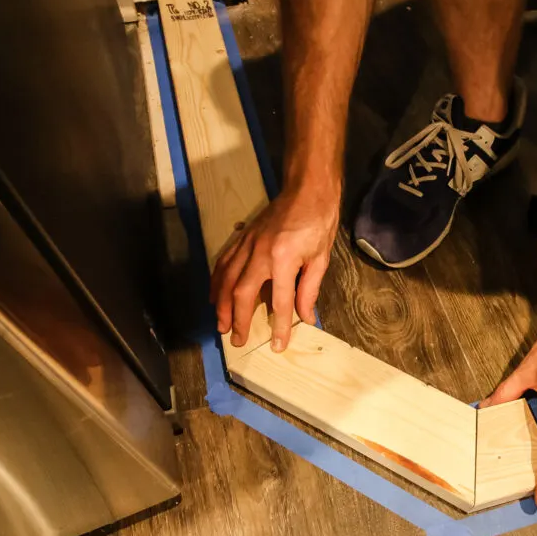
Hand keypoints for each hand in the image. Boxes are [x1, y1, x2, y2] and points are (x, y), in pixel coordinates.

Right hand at [210, 187, 339, 350]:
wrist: (307, 190)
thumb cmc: (318, 223)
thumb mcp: (320, 259)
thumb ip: (309, 290)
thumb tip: (306, 318)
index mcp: (284, 259)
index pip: (280, 301)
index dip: (279, 326)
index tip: (277, 345)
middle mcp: (260, 253)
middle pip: (242, 293)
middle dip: (238, 319)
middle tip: (236, 340)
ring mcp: (247, 244)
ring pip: (227, 279)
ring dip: (222, 304)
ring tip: (222, 324)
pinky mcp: (242, 238)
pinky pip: (224, 262)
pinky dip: (217, 281)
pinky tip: (216, 296)